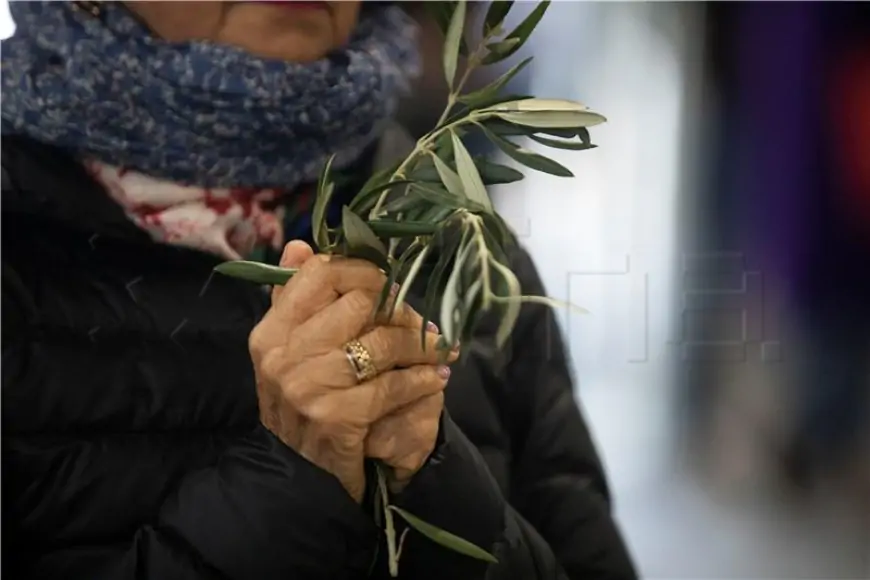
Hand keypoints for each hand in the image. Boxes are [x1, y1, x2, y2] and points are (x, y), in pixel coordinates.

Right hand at [249, 241, 456, 501]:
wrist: (299, 479)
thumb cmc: (303, 406)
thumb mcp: (290, 353)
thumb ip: (295, 300)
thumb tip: (300, 245)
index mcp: (272, 331)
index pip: (320, 274)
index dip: (364, 271)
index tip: (390, 284)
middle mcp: (284, 354)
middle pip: (360, 303)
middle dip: (401, 311)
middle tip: (422, 323)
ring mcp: (308, 386)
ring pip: (383, 342)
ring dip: (422, 345)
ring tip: (440, 350)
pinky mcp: (336, 417)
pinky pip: (393, 385)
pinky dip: (422, 380)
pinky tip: (436, 378)